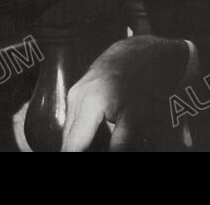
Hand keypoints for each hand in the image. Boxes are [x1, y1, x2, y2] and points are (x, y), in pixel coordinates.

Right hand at [63, 36, 189, 151]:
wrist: (137, 52)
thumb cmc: (140, 81)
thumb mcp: (135, 117)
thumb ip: (120, 144)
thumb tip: (112, 156)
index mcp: (91, 104)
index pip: (73, 147)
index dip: (79, 156)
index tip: (91, 155)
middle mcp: (76, 98)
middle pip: (68, 142)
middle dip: (82, 150)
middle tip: (103, 146)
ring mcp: (73, 94)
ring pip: (69, 133)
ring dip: (81, 144)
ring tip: (101, 143)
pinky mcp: (75, 94)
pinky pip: (73, 121)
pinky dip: (82, 133)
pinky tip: (97, 137)